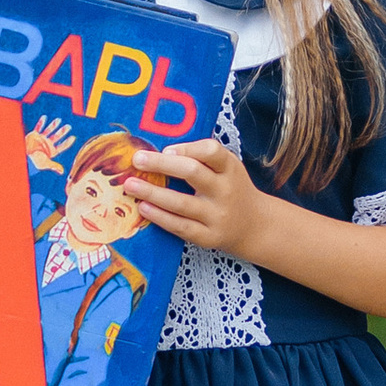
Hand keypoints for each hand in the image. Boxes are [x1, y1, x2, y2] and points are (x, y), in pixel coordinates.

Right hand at [26, 119, 72, 169]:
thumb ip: (53, 166)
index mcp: (51, 152)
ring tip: (59, 120)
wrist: (23, 156)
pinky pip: (38, 127)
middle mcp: (47, 145)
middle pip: (57, 137)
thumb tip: (62, 171)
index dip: (67, 143)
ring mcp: (41, 139)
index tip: (73, 137)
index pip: (61, 146)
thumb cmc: (33, 161)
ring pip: (49, 131)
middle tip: (68, 127)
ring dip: (54, 125)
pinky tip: (45, 117)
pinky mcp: (34, 135)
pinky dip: (41, 122)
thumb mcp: (44, 163)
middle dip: (63, 132)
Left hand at [130, 138, 265, 258]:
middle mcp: (226, 191)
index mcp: (230, 168)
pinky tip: (144, 208)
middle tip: (137, 159)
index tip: (166, 148)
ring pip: (182, 203)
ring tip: (130, 185)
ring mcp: (217, 216)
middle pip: (193, 173)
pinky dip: (160, 217)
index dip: (187, 148)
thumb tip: (158, 150)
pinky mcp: (209, 237)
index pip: (212, 152)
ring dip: (153, 193)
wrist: (255, 226)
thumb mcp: (227, 168)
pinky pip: (180, 226)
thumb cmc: (231, 189)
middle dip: (162, 164)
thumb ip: (201, 158)